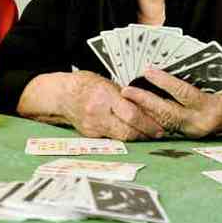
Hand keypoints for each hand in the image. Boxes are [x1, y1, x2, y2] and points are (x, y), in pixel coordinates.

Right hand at [41, 71, 163, 140]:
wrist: (62, 94)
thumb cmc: (86, 84)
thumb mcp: (108, 83)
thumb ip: (127, 97)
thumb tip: (149, 108)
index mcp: (105, 96)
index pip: (132, 115)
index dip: (149, 124)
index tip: (160, 128)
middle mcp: (98, 113)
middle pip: (128, 132)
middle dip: (145, 134)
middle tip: (158, 133)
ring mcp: (92, 127)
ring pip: (121, 138)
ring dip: (136, 137)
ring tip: (146, 133)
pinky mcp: (90, 135)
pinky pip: (111, 138)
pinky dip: (122, 136)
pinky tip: (129, 133)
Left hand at [120, 68, 221, 137]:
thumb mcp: (220, 80)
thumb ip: (198, 75)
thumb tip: (170, 62)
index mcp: (211, 107)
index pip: (183, 93)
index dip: (165, 81)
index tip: (148, 71)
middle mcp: (201, 123)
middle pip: (167, 112)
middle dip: (145, 101)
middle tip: (126, 90)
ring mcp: (193, 132)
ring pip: (163, 121)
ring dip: (144, 110)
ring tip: (127, 98)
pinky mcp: (188, 136)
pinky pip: (167, 125)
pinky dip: (152, 116)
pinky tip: (138, 108)